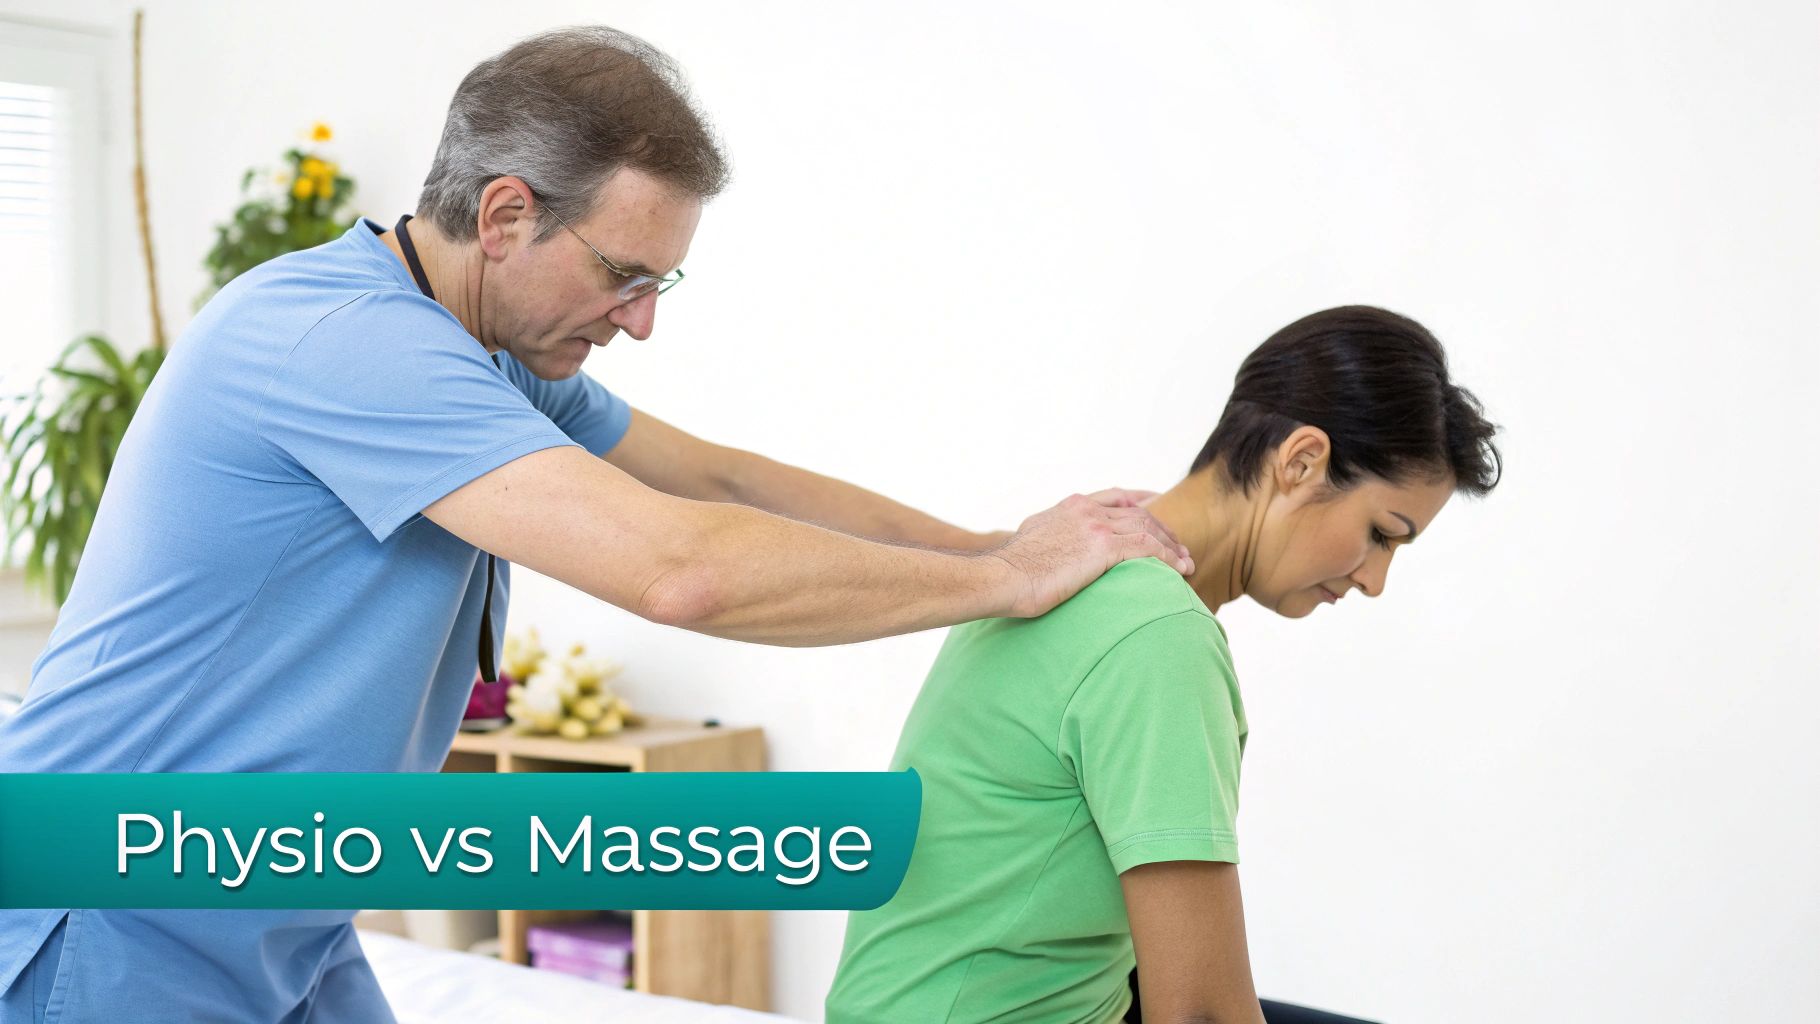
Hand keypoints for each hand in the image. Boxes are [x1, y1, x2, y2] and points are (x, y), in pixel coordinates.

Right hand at [986, 489, 1194, 618]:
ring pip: (1147, 529)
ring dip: (1171, 545)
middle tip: (1180, 545)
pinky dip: (1168, 558)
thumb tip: (1048, 546)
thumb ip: (1048, 533)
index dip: (1141, 502)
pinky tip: (1180, 569)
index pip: (1116, 496)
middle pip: (1138, 513)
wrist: (1002, 577)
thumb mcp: (1030, 538)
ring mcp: (1095, 526)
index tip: (1158, 509)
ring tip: (1186, 561)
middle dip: (1163, 529)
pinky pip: (1147, 549)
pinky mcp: (1102, 547)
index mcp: (1070, 506)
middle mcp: (1085, 509)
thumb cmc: (1011, 569)